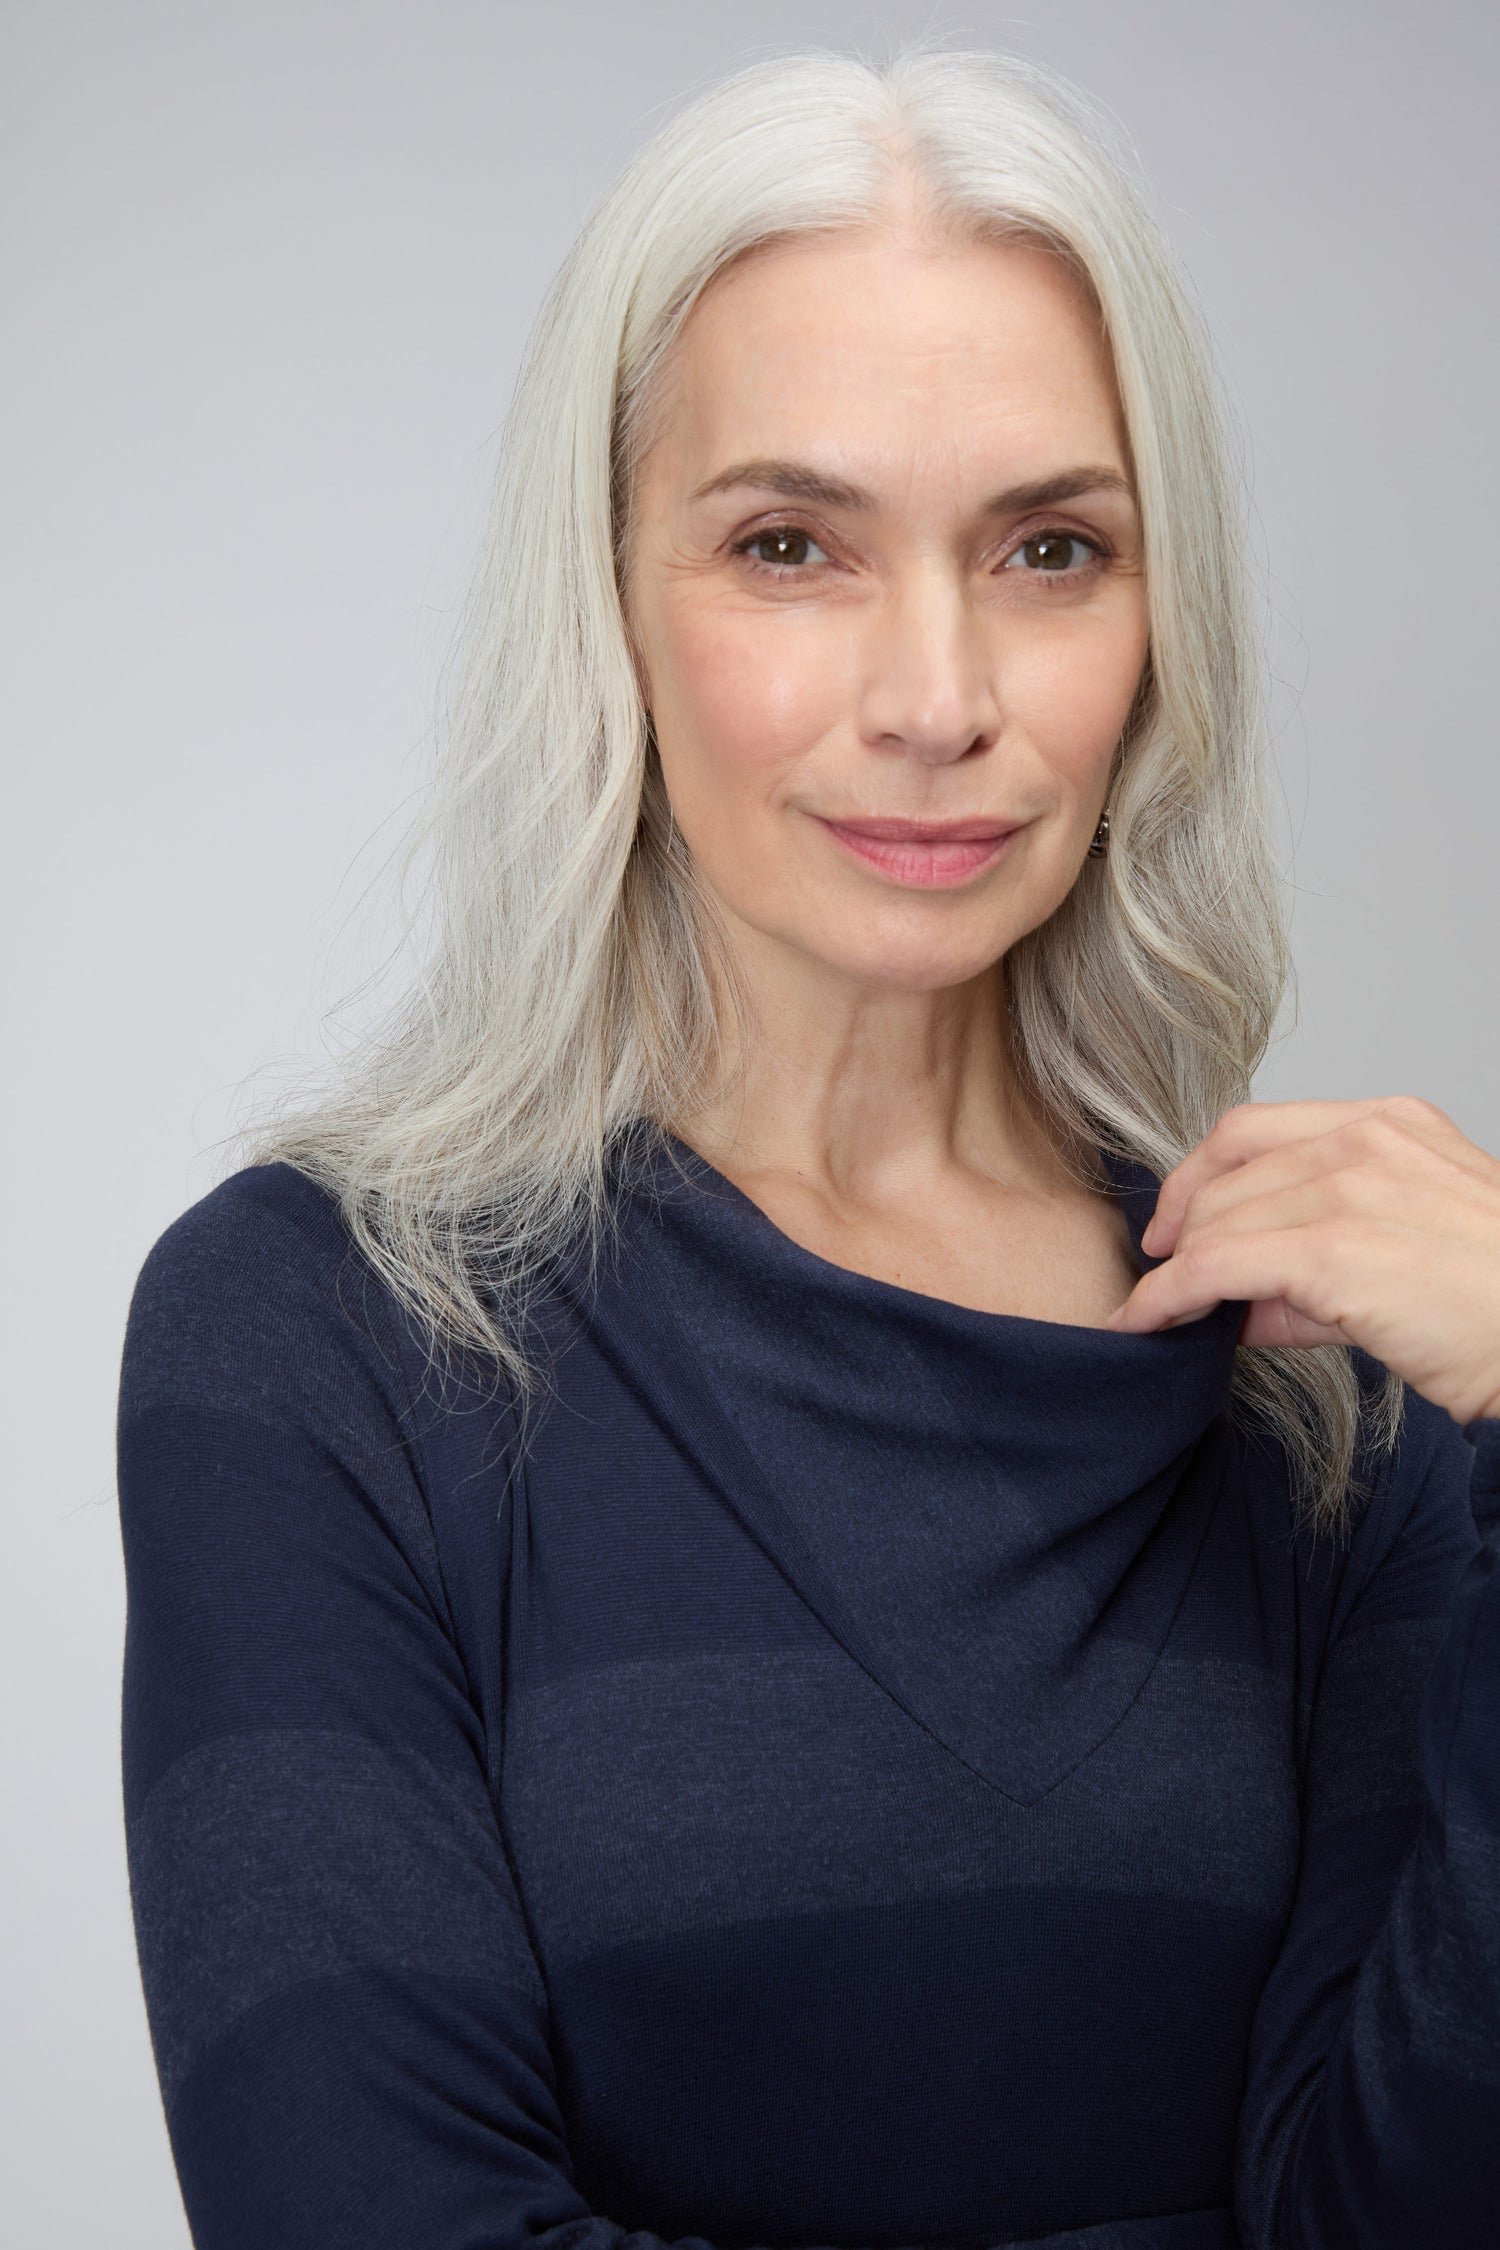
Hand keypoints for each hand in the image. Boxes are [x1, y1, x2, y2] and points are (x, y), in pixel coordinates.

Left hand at [1104, 1097, 1499, 1426]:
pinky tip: (1147, 1323)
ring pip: (1217, 1220)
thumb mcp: (1413, 1250)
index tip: (1177, 1226)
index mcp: (1392, 1124)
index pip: (1255, 1130)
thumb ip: (1321, 1264)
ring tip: (1161, 1315)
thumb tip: (1239, 1300)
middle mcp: (1368, 1141)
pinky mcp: (1334, 1250)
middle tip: (1171, 1284)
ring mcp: (1350, 1189)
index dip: (1200, 1178)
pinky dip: (1165, 1297)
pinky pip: (1213, 1266)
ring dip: (1174, 1272)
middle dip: (1187, 1234)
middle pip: (1227, 1175)